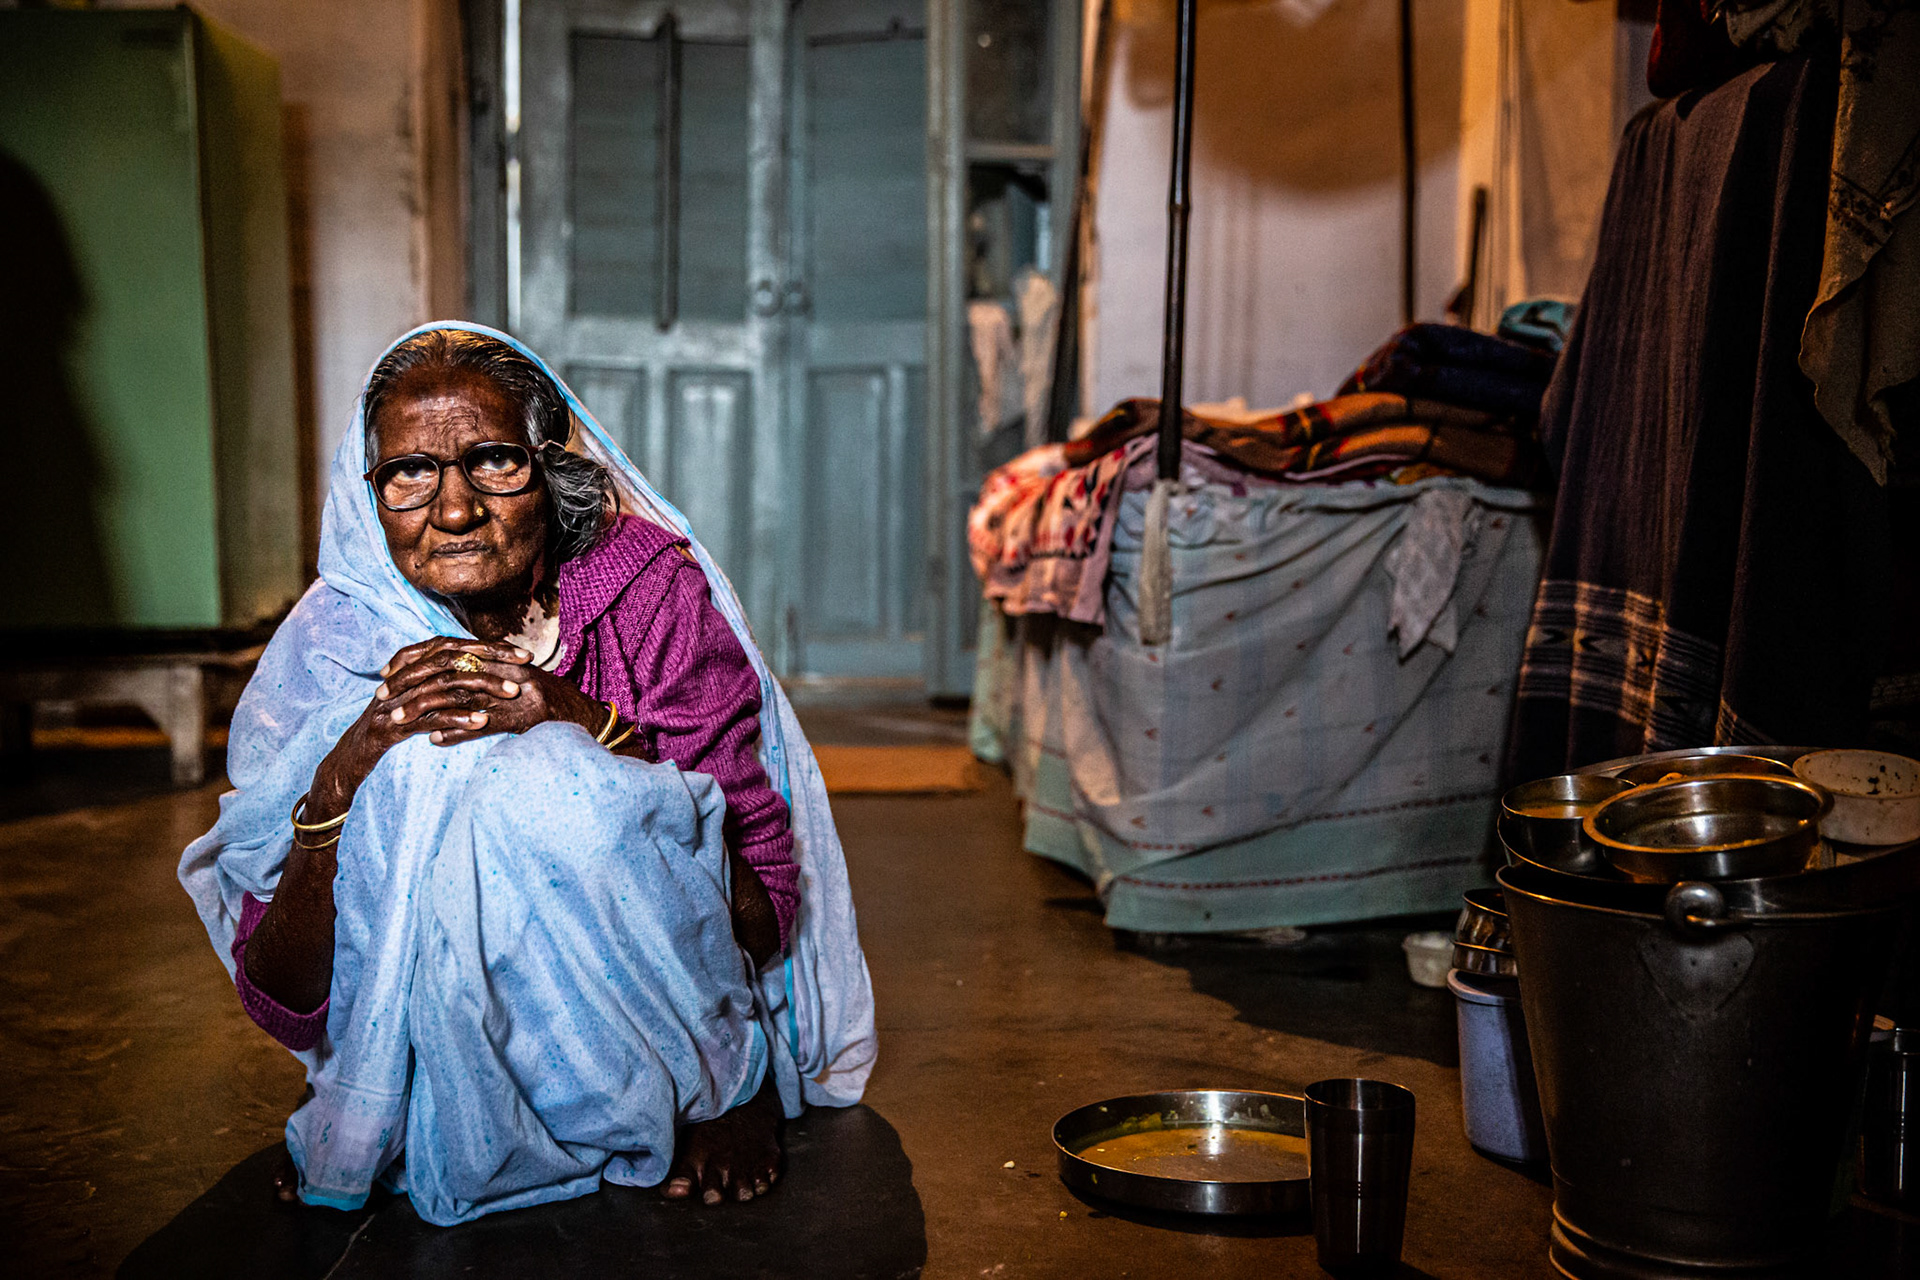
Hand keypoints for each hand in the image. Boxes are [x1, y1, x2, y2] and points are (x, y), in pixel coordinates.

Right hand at [305, 638, 528, 813]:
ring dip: (483, 687)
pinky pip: (430, 718)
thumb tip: (483, 678)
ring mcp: (398, 700)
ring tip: (513, 693)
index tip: (525, 653)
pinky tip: (483, 723)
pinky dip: (458, 718)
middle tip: (526, 667)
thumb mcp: (420, 704)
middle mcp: (405, 677)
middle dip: (493, 661)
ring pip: (445, 685)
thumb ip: (445, 689)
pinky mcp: (393, 724)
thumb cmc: (391, 730)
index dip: (491, 647)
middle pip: (453, 658)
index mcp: (413, 668)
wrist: (351, 759)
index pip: (456, 647)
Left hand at [376, 635, 604, 747]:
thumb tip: (449, 686)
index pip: (448, 651)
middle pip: (447, 670)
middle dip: (410, 683)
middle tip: (382, 697)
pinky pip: (485, 723)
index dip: (414, 658)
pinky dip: (458, 732)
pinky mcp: (525, 716)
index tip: (387, 671)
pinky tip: (435, 740)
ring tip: (398, 721)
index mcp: (500, 659)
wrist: (589, 720)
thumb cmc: (551, 706)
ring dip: (425, 709)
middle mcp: (506, 669)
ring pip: (459, 696)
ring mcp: (517, 692)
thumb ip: (484, 680)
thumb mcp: (516, 685)